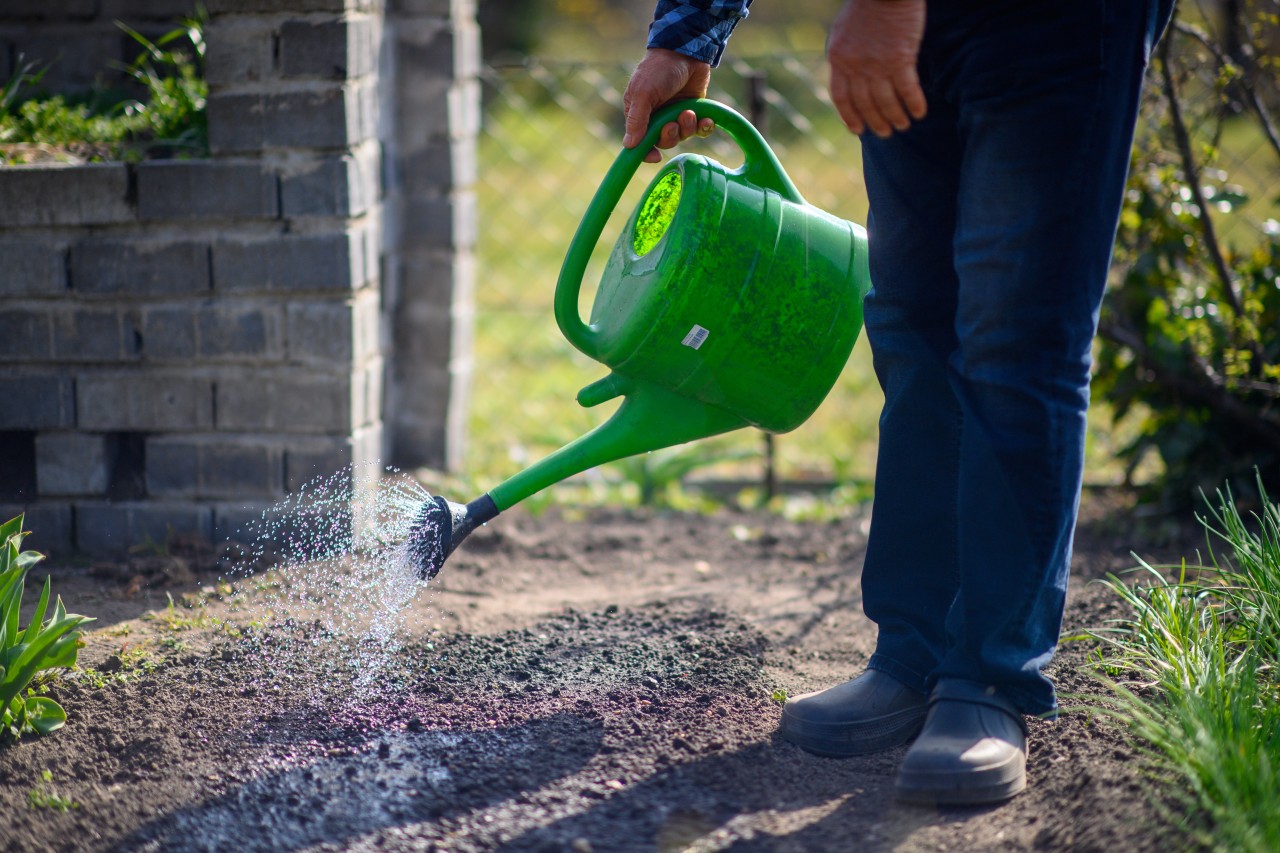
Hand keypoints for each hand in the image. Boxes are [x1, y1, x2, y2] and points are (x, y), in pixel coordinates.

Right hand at [622, 48, 714, 162]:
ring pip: (682, 136)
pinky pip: (699, 129)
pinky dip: (703, 127)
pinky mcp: (694, 111)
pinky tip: (707, 120)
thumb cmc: (659, 70)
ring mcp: (676, 115)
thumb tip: (628, 146)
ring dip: (687, 127)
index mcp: (639, 114)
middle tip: (673, 123)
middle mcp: (657, 117)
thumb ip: (637, 120)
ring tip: (689, 112)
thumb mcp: (643, 93)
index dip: (647, 152)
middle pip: (663, 142)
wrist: (686, 51)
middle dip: (670, 135)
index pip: (640, 142)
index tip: (655, 157)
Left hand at [828, 0, 926, 136]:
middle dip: (876, 122)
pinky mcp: (901, 58)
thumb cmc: (868, 5)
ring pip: (885, 101)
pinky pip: (907, 89)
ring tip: (902, 126)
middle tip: (885, 133)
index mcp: (838, 58)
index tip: (857, 130)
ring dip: (895, 117)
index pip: (841, 97)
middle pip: (865, 104)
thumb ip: (846, 55)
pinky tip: (919, 113)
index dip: (849, 116)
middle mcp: (855, 65)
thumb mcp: (844, 32)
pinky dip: (914, 104)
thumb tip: (852, 77)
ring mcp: (877, 64)